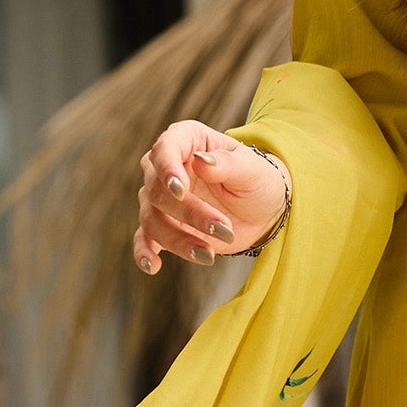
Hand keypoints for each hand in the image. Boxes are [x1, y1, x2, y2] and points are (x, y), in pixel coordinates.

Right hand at [133, 122, 290, 276]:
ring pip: (153, 218)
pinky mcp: (164, 226)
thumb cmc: (257, 180)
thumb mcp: (253, 169)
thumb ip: (228, 163)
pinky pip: (144, 238)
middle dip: (189, 213)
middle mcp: (165, 167)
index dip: (167, 169)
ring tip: (209, 255)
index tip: (180, 190)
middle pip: (158, 191)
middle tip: (223, 229)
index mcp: (187, 141)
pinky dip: (145, 253)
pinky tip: (153, 266)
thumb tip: (201, 161)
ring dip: (178, 239)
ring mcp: (161, 198)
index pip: (165, 149)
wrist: (261, 210)